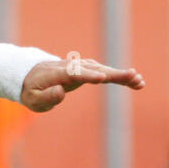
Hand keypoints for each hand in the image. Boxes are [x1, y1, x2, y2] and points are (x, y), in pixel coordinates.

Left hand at [22, 54, 144, 112]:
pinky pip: (104, 72)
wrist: (30, 76)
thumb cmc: (31, 91)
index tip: (102, 78)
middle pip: (95, 69)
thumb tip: (61, 91)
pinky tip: (134, 81)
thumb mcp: (33, 99)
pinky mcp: (86, 71)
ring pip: (103, 69)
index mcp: (58, 73)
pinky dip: (118, 76)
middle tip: (132, 77)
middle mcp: (72, 67)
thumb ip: (46, 97)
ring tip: (139, 82)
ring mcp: (80, 68)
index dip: (89, 75)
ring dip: (121, 75)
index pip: (75, 73)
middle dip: (113, 74)